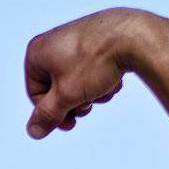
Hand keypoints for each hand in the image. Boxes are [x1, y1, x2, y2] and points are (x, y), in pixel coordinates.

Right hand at [24, 7, 147, 138]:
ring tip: (103, 89)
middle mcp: (53, 42)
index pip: (36, 94)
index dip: (52, 113)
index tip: (70, 123)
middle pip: (57, 88)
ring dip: (89, 93)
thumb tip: (34, 131)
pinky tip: (113, 78)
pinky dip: (101, 79)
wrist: (134, 36)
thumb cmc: (95, 61)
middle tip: (88, 105)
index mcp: (37, 52)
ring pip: (76, 81)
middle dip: (74, 102)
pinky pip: (91, 69)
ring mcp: (75, 39)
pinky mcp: (95, 40)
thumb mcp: (66, 95)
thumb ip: (47, 115)